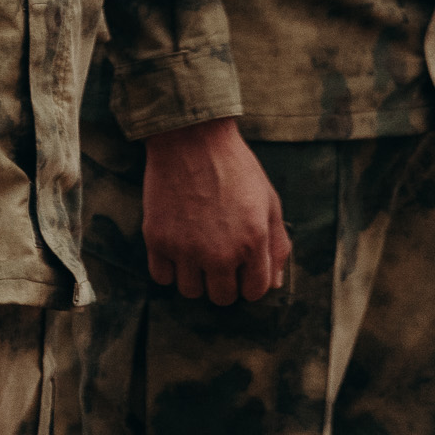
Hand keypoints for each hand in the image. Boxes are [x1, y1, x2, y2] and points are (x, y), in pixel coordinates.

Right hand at [139, 118, 289, 304]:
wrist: (190, 137)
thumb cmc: (235, 167)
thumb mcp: (269, 202)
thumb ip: (277, 246)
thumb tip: (272, 284)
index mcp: (253, 243)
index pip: (255, 291)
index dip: (250, 280)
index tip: (241, 264)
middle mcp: (220, 253)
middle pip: (222, 297)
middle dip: (223, 281)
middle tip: (217, 257)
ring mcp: (186, 247)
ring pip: (190, 291)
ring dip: (195, 277)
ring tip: (195, 253)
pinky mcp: (157, 238)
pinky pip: (162, 277)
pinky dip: (169, 269)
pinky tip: (175, 248)